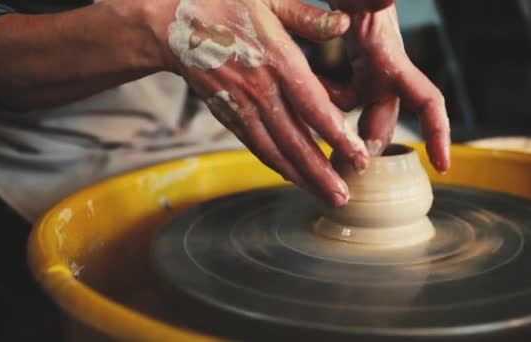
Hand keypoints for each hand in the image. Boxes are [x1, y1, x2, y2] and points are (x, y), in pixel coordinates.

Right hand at [153, 0, 372, 205]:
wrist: (172, 24)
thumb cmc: (224, 4)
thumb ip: (308, 17)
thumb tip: (344, 25)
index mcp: (276, 59)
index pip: (312, 106)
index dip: (336, 135)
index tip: (358, 157)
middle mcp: (259, 90)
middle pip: (295, 140)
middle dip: (321, 172)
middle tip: (344, 197)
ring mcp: (241, 106)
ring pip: (275, 150)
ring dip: (301, 177)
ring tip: (326, 196)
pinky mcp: (228, 114)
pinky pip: (255, 145)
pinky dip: (276, 165)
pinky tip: (294, 178)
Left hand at [323, 2, 450, 171]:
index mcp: (393, 59)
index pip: (428, 100)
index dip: (438, 133)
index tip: (442, 166)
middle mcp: (387, 71)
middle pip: (385, 121)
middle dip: (370, 148)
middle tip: (346, 173)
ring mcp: (373, 72)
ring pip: (363, 115)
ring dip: (344, 132)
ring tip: (324, 153)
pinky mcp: (359, 70)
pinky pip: (346, 99)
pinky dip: (328, 105)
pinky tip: (304, 107)